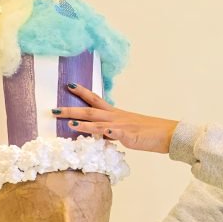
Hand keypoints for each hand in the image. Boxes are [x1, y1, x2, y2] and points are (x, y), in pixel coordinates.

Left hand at [53, 83, 178, 153]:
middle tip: (53, 110)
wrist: (168, 133)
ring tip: (69, 124)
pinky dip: (109, 133)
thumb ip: (111, 131)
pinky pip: (118, 134)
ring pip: (100, 123)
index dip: (81, 92)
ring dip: (84, 124)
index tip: (68, 85)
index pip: (95, 99)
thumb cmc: (149, 132)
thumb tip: (100, 134)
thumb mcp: (126, 130)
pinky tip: (102, 133)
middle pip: (90, 111)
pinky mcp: (131, 137)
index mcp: (116, 114)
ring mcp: (123, 126)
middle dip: (71, 110)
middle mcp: (116, 117)